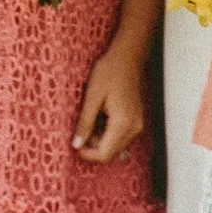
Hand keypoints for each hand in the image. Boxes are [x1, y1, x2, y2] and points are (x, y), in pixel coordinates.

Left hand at [72, 41, 148, 164]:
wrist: (127, 58)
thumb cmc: (109, 72)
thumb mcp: (92, 97)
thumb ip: (85, 123)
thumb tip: (76, 145)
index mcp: (123, 123)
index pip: (104, 154)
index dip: (87, 153)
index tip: (74, 143)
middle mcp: (134, 128)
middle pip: (110, 153)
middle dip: (93, 146)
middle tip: (81, 128)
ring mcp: (137, 125)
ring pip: (115, 146)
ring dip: (99, 139)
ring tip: (91, 118)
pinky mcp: (135, 121)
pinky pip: (119, 136)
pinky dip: (107, 133)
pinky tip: (101, 116)